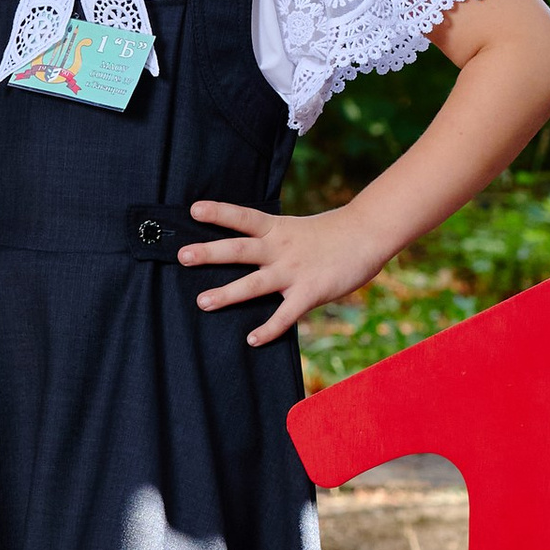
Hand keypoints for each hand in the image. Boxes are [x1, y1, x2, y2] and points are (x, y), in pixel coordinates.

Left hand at [179, 198, 386, 347]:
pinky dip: (269, 329)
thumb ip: (270, 239)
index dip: (219, 213)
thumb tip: (244, 250)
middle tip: (182, 256)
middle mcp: (281, 248)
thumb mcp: (295, 228)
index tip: (193, 210)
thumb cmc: (330, 234)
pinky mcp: (310, 293)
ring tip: (202, 302)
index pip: (243, 217)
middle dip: (210, 253)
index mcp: (277, 229)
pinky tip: (252, 339)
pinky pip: (285, 315)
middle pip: (240, 249)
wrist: (367, 235)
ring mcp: (294, 271)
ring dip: (227, 293)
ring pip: (255, 283)